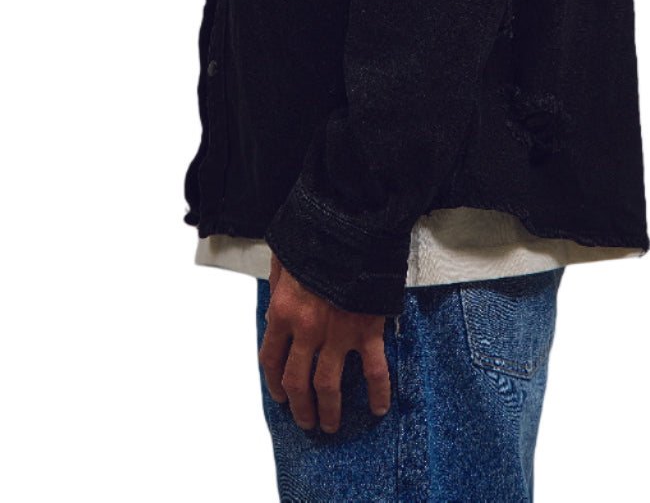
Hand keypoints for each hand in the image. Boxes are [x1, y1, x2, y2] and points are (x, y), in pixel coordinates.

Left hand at [260, 250, 391, 433]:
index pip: (271, 358)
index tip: (279, 395)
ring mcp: (338, 333)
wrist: (351, 222)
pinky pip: (374, 370)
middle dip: (300, 407)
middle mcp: (307, 329)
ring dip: (328, 411)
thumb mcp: (284, 257)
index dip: (273, 381)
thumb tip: (275, 312)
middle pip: (297, 381)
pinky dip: (378, 393)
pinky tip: (378, 409)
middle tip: (306, 421)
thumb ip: (278, 286)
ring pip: (329, 385)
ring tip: (331, 425)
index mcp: (283, 310)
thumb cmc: (315, 235)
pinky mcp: (367, 330)